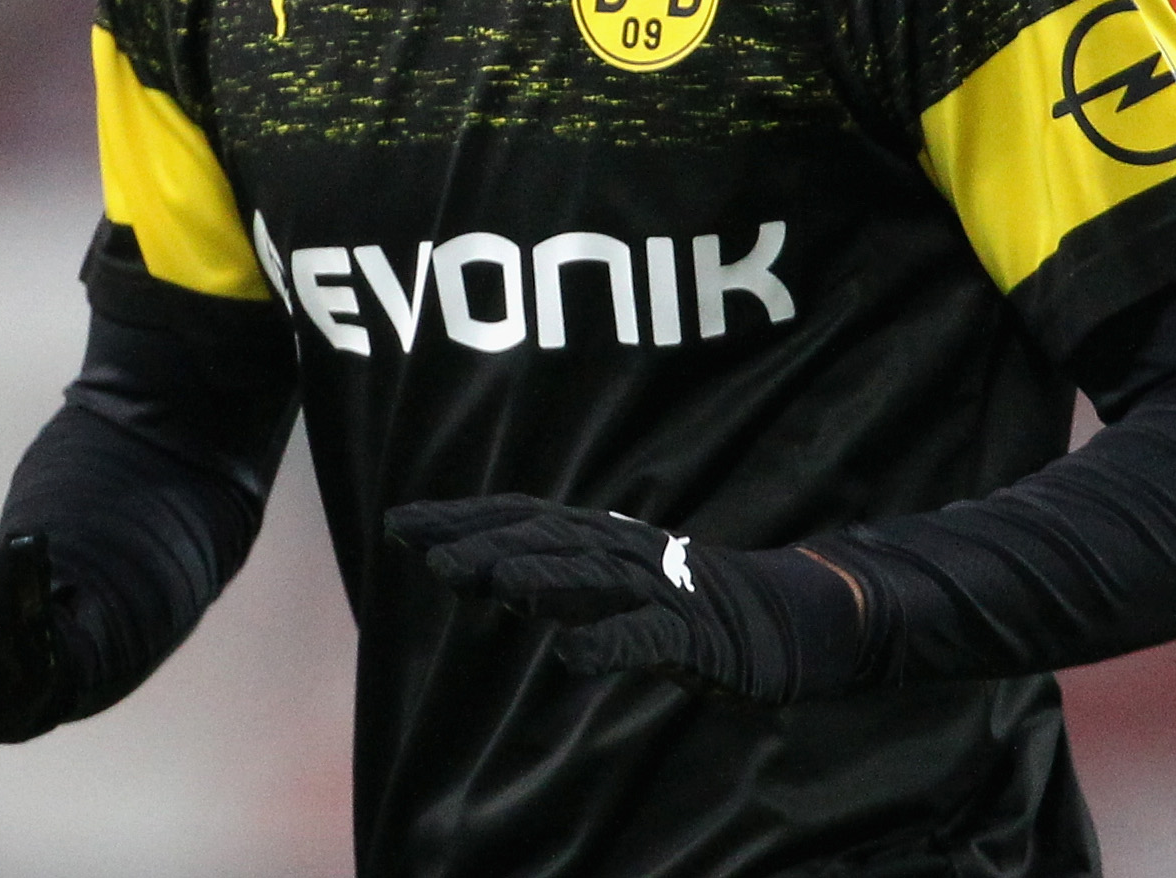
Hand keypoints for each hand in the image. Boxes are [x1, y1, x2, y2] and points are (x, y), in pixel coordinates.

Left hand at [385, 493, 845, 701]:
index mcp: (594, 537)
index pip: (516, 517)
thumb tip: (468, 572)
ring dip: (543, 579)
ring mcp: (658, 591)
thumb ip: (538, 577)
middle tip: (426, 553)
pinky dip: (609, 644)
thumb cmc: (674, 602)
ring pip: (594, 578)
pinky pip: (648, 640)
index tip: (398, 523)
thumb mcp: (599, 585)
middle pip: (546, 540)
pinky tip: (572, 657)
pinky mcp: (693, 636)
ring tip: (492, 583)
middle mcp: (619, 551)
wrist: (778, 618)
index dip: (460, 518)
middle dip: (485, 542)